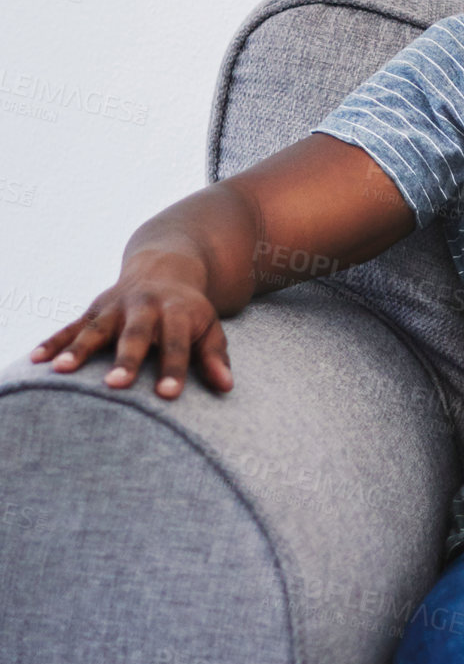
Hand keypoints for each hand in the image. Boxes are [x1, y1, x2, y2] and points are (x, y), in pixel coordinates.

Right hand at [29, 250, 233, 398]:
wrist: (164, 269)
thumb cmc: (190, 312)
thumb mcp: (209, 327)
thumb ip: (215, 356)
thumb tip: (227, 386)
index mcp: (177, 311)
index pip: (177, 344)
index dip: (173, 368)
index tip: (168, 395)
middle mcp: (145, 307)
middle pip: (135, 335)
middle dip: (126, 359)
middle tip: (116, 384)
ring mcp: (115, 307)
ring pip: (96, 329)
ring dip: (78, 349)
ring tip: (62, 371)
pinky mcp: (94, 310)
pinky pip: (70, 326)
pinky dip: (53, 342)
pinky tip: (36, 360)